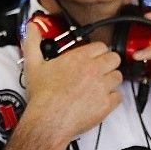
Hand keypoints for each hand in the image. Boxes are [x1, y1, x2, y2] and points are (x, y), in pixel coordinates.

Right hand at [20, 23, 122, 148]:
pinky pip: (118, 97)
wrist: (48, 120)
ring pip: (118, 77)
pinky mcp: (106, 104)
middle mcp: (93, 70)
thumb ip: (33, 42)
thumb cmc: (42, 96)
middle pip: (114, 58)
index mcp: (78, 58)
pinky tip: (99, 100)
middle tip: (98, 70)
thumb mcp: (33, 64)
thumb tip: (31, 28)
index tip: (92, 57)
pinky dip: (111, 98)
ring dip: (110, 80)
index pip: (101, 46)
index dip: (97, 51)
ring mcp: (102, 87)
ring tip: (98, 85)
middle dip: (108, 63)